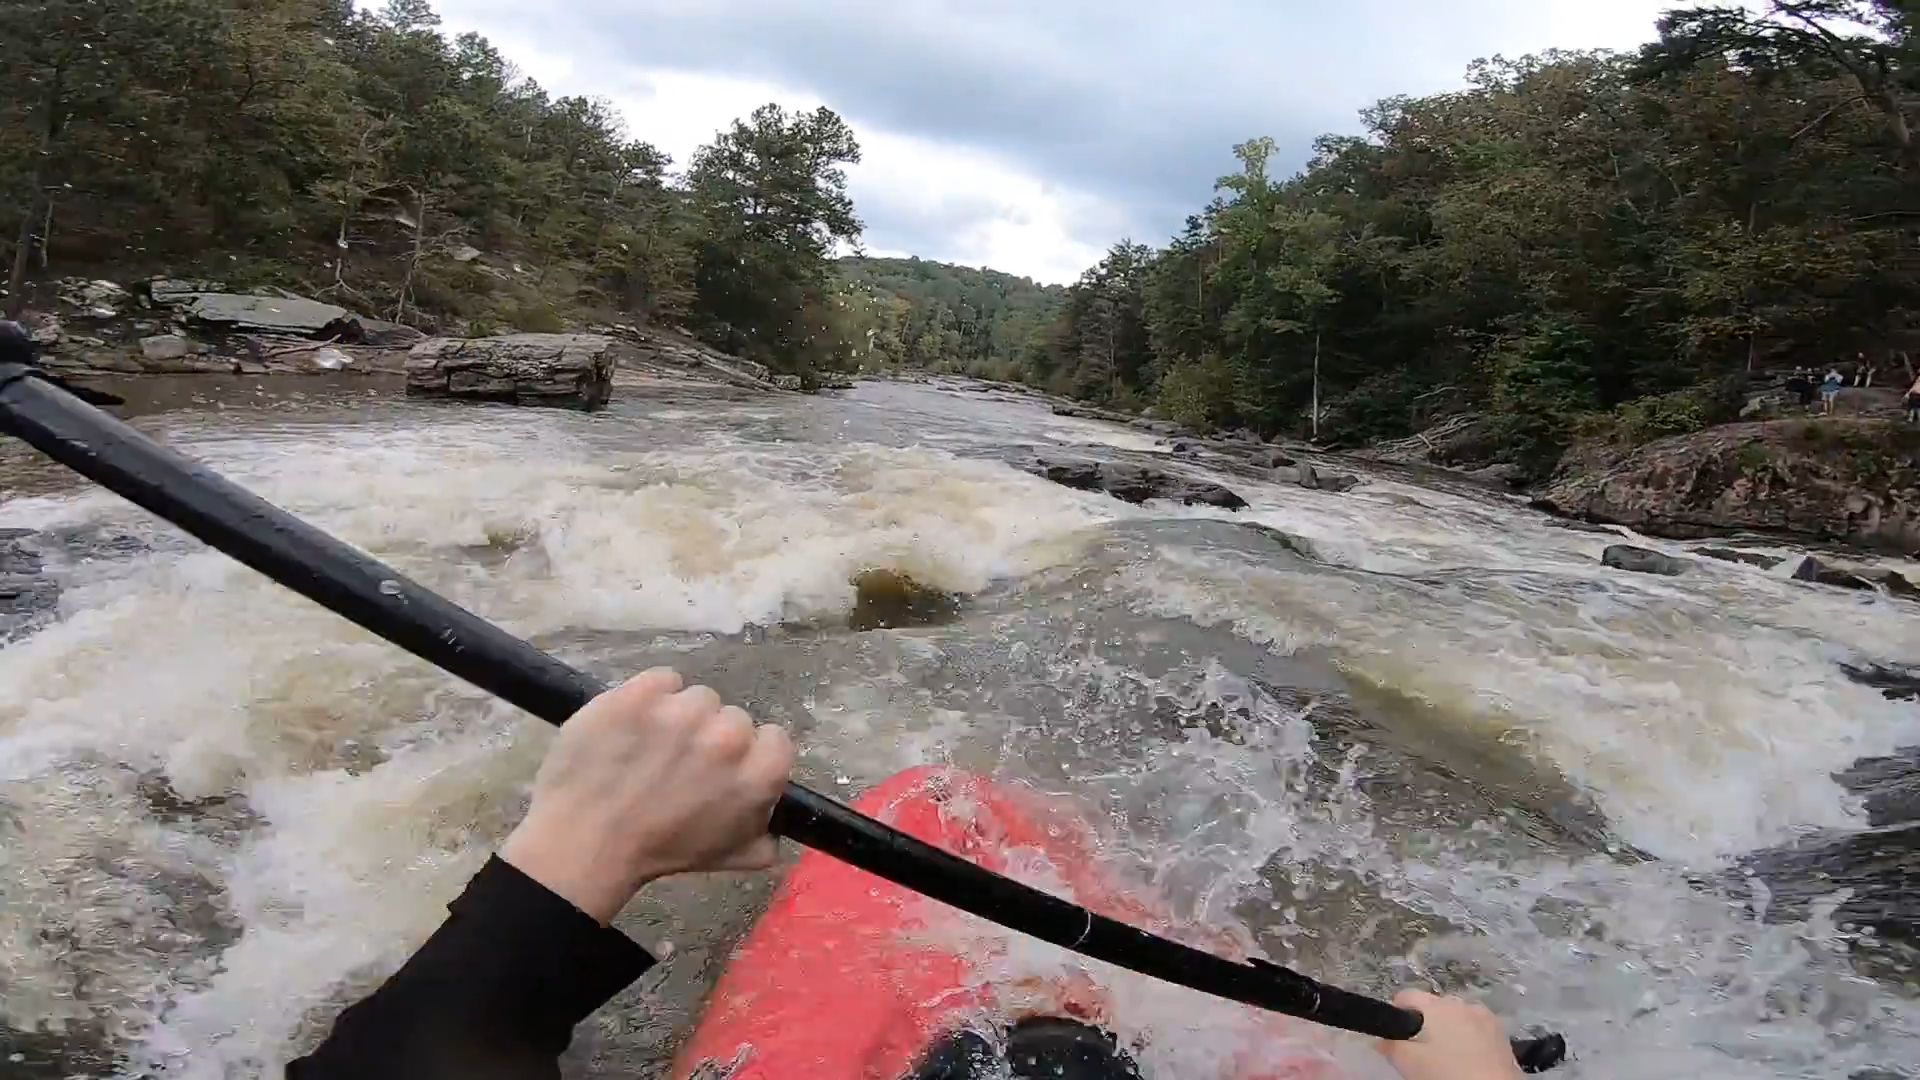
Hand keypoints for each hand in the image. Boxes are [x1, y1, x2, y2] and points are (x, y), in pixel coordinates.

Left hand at [499, 668, 794, 922]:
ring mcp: (681, 711)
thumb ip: (766, 836)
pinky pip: (661, 679)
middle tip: (679, 765)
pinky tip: (633, 725)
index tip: (722, 768)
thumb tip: (777, 823)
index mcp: (758, 776)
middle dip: (710, 737)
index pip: (775, 739)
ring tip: (650, 746)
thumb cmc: (660, 853)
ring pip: (695, 697)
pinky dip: (650, 696)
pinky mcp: (640, 693)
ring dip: (679, 716)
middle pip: (732, 716)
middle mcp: (727, 737)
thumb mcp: (729, 858)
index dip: (750, 753)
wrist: (585, 841)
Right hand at [1377, 991, 1524, 1079]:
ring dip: (1449, 1029)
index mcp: (1437, 1006)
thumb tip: (1380, 1039)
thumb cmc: (1448, 1074)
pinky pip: (1476, 1027)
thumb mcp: (1410, 1064)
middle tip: (1421, 1051)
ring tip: (1447, 1055)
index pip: (1407, 995)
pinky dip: (1468, 1037)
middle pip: (1434, 1006)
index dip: (1396, 1010)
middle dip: (1425, 1023)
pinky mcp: (1500, 1033)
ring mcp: (1484, 1016)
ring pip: (1457, 1017)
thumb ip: (1390, 1047)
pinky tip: (1468, 1058)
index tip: (1395, 1032)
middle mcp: (1462, 1003)